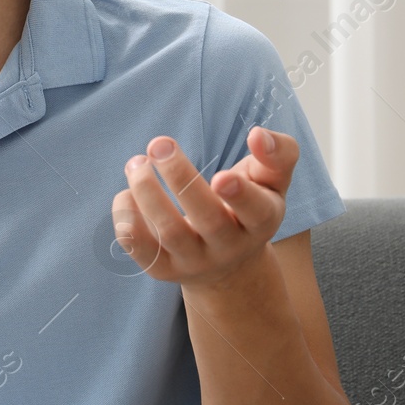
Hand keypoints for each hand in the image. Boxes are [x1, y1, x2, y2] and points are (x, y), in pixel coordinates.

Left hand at [111, 127, 299, 288]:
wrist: (228, 263)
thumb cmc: (250, 205)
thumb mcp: (272, 181)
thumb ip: (278, 154)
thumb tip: (257, 135)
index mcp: (261, 222)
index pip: (257, 211)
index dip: (241, 195)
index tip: (221, 175)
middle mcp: (229, 247)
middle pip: (208, 219)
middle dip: (181, 178)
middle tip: (159, 144)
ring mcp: (196, 261)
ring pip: (170, 232)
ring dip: (147, 192)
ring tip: (136, 163)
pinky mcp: (164, 269)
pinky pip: (140, 247)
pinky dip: (127, 218)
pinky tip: (126, 193)